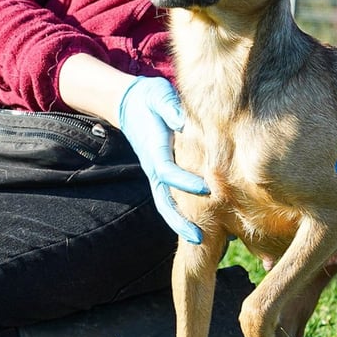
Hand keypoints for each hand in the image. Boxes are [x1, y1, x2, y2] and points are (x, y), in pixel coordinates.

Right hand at [117, 76, 209, 243]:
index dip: (185, 182)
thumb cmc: (150, 98)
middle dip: (179, 220)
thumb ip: (170, 108)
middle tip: (199, 237)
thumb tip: (184, 122)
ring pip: (166, 205)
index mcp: (153, 148)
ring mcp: (156, 173)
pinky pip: (171, 199)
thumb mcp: (159, 96)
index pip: (167, 171)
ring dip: (180, 224)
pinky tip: (201, 227)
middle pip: (163, 200)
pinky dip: (182, 215)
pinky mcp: (162, 174)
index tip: (206, 189)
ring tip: (200, 241)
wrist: (131, 103)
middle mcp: (153, 166)